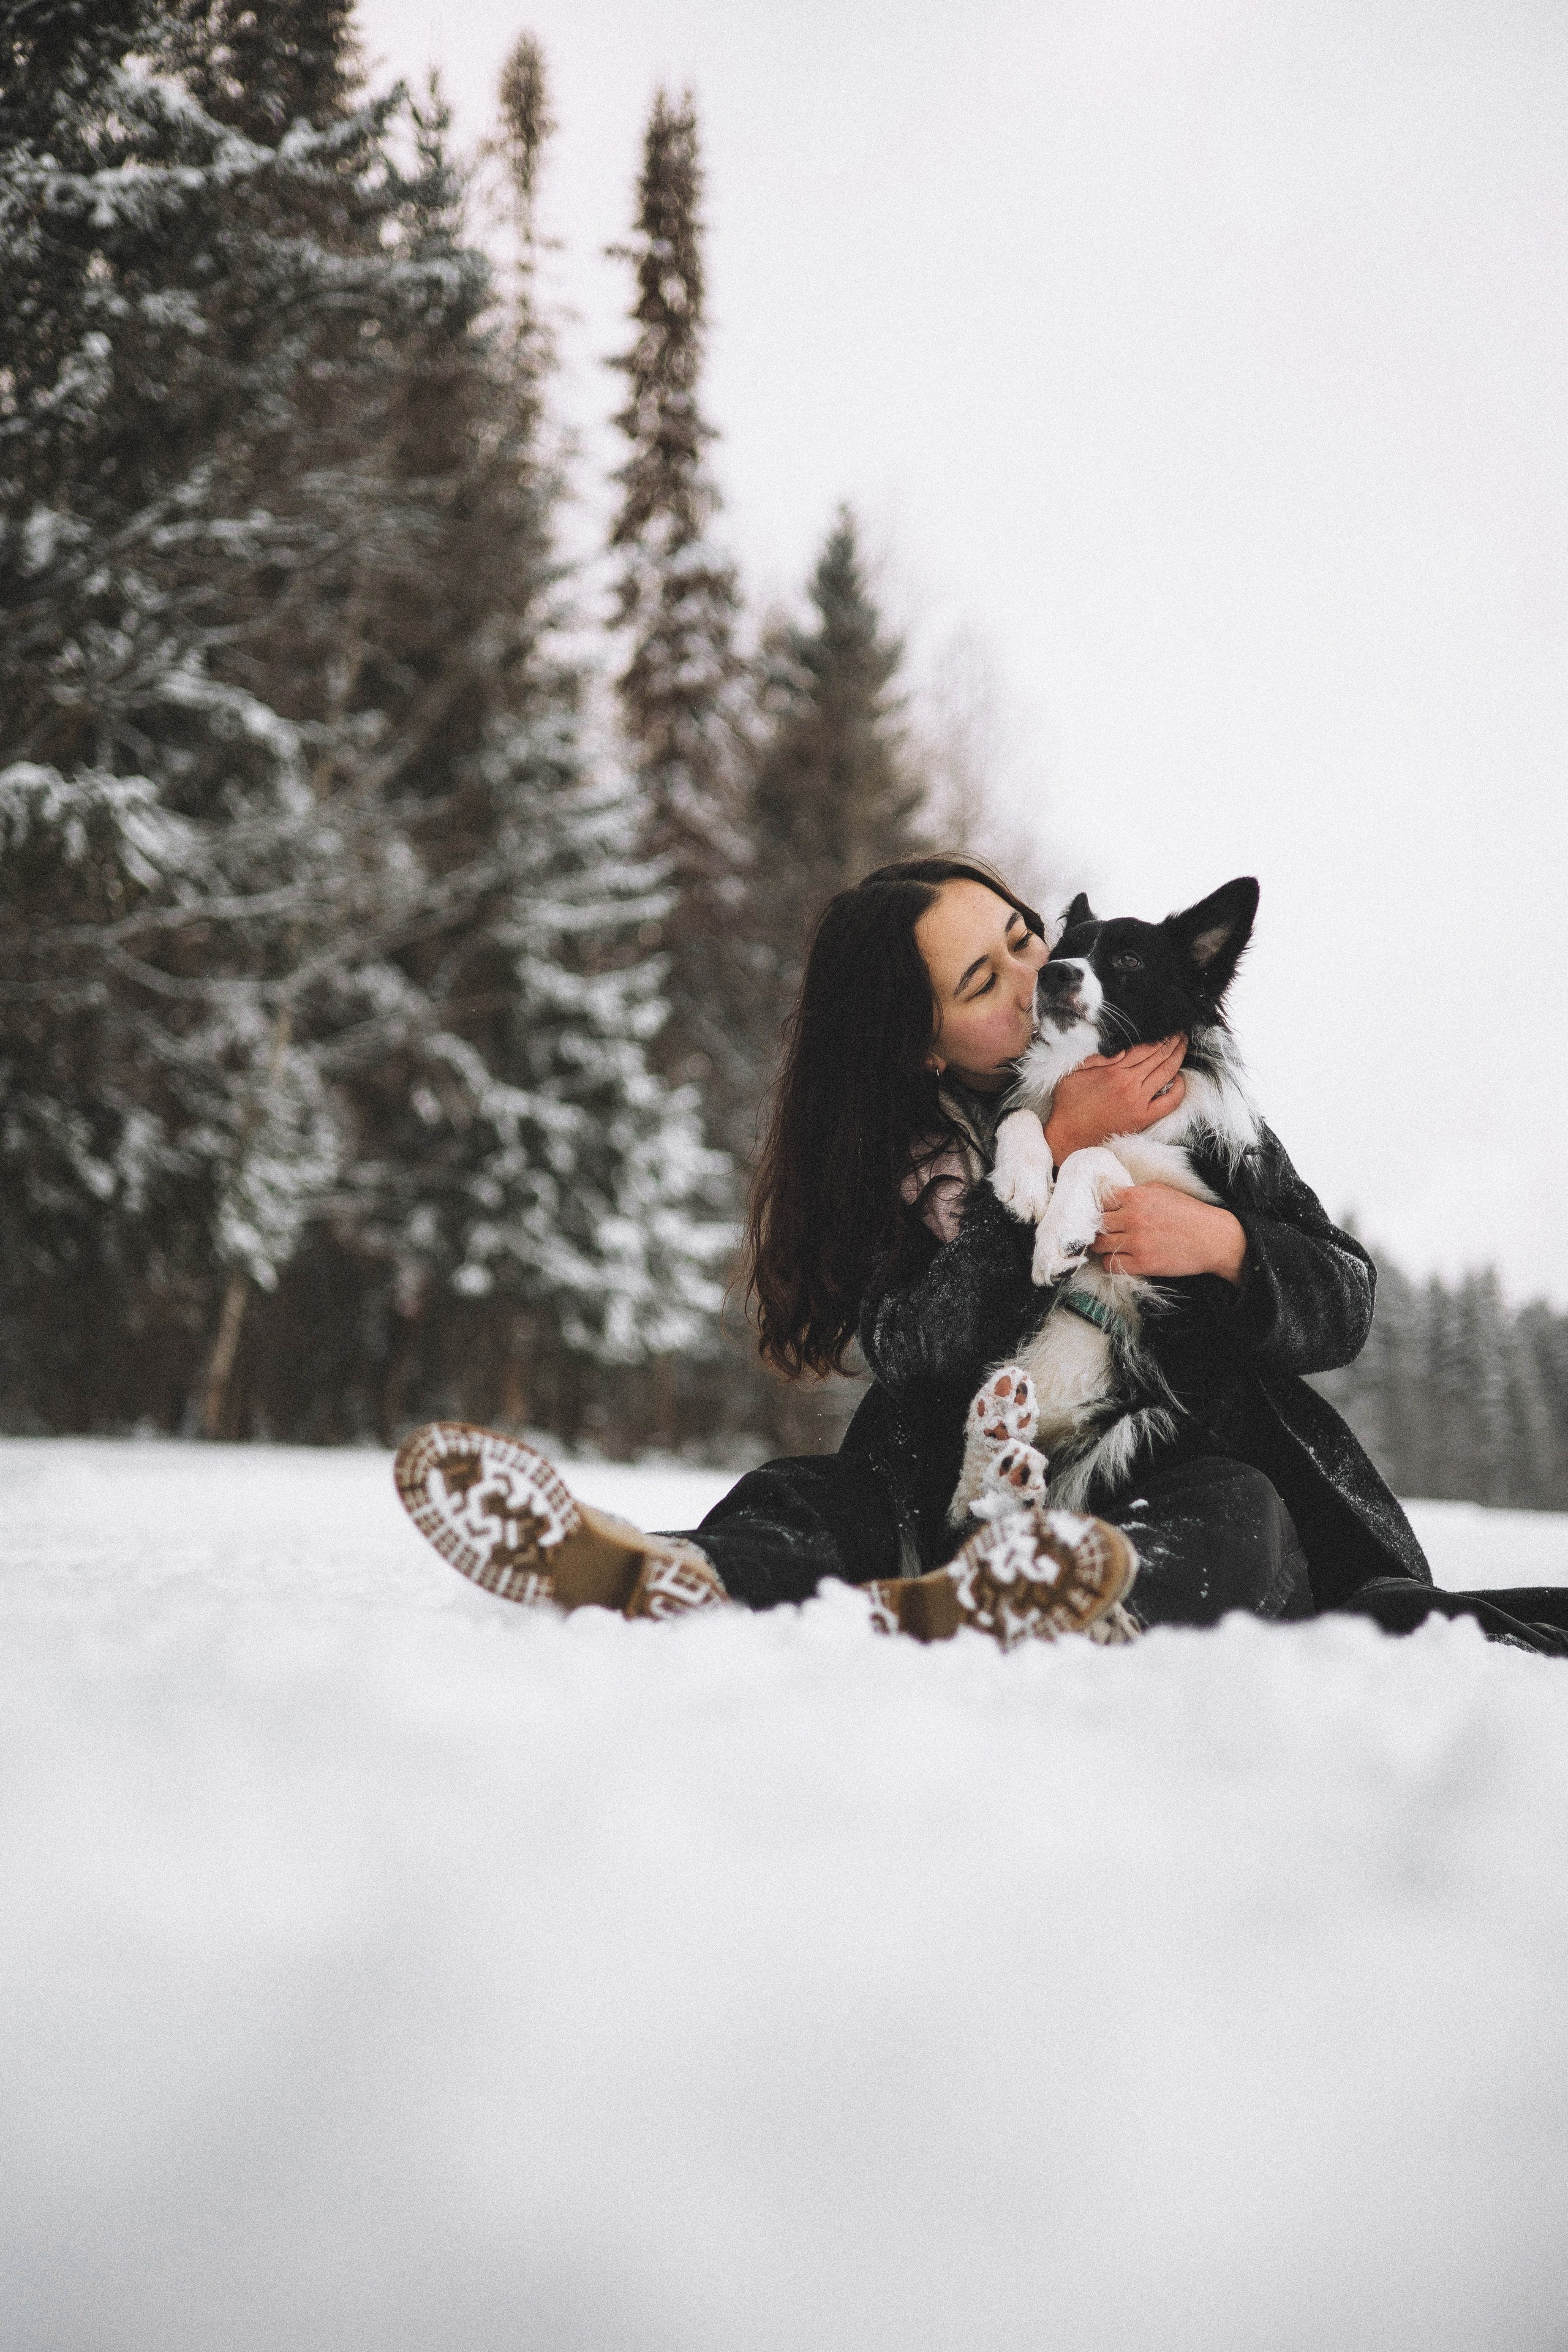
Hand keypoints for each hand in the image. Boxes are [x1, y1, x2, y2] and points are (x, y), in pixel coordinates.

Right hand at [1044, 1036, 1186, 1161]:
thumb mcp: (1074, 1073)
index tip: (1167, 1029)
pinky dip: (1179, 1089)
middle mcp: (1129, 1085)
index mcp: (1112, 1071)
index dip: (1159, 1036)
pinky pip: (1169, 1102)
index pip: (1144, 1048)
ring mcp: (1138, 1102)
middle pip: (1158, 1057)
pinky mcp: (1143, 1119)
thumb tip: (1121, 1050)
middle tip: (1180, 1033)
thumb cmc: (1069, 1103)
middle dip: (1172, 1042)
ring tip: (1183, 1045)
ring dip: (1177, 1057)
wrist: (1068, 1136)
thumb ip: (1096, 1057)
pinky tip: (1179, 1078)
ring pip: (1166, 1073)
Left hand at [1091, 1183, 1247, 1286]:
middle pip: (1097, 1224)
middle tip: (1106, 1232)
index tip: (1106, 1214)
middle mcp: (1131, 1217)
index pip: (1100, 1201)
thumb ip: (1135, 1193)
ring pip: (1099, 1245)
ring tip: (1111, 1245)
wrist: (1213, 1238)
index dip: (1102, 1209)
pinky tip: (1121, 1258)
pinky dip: (1111, 1262)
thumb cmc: (1189, 1212)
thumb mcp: (1161, 1190)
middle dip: (1100, 1228)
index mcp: (1135, 1196)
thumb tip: (1113, 1198)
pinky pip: (1111, 1265)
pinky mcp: (1142, 1263)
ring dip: (1102, 1246)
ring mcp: (1136, 1241)